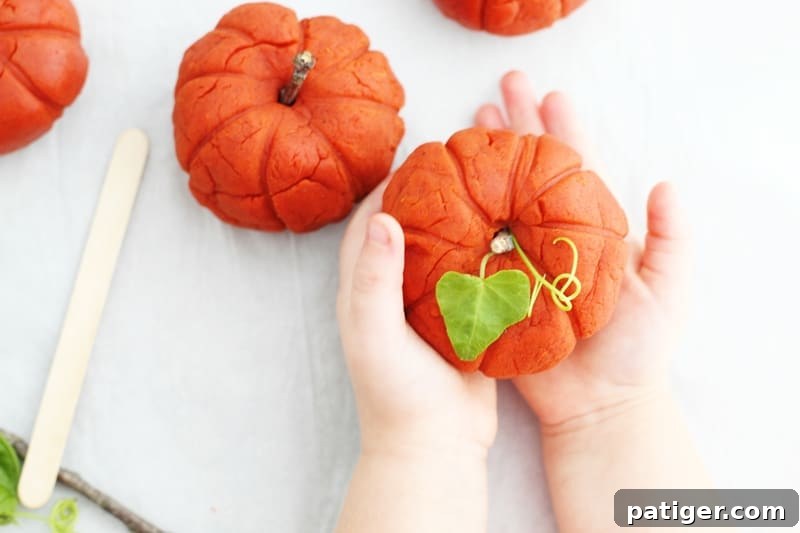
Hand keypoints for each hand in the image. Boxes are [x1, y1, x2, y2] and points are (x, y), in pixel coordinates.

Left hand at [337, 184, 496, 458]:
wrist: (434, 446)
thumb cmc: (395, 394)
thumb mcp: (374, 334)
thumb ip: (375, 278)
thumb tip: (383, 216)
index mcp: (363, 290)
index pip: (369, 224)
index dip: (388, 188)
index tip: (417, 158)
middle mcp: (394, 293)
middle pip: (408, 230)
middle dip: (430, 197)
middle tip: (461, 166)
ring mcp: (428, 307)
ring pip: (443, 251)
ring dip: (461, 222)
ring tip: (489, 190)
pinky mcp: (460, 322)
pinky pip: (470, 278)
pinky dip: (484, 255)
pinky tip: (510, 235)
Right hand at [475, 71, 690, 427]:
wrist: (600, 402)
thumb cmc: (638, 349)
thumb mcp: (668, 291)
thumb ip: (672, 238)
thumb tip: (666, 182)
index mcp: (591, 228)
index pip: (575, 166)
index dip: (562, 129)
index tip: (547, 95)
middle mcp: (552, 235)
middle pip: (531, 172)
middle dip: (517, 130)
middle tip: (500, 92)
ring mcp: (522, 258)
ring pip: (499, 198)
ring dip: (486, 162)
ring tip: (467, 127)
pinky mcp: (498, 286)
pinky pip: (476, 244)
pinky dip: (461, 215)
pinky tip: (446, 191)